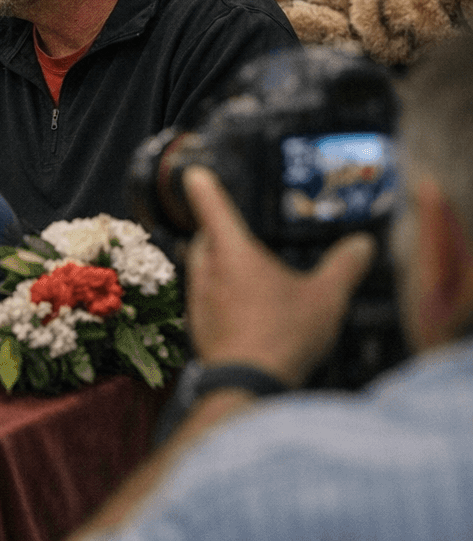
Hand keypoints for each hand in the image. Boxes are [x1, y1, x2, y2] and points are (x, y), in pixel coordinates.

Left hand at [183, 166, 376, 386]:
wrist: (245, 382)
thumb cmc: (283, 333)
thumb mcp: (325, 297)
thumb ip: (343, 267)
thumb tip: (362, 245)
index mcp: (231, 249)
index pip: (211, 204)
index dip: (203, 186)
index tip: (195, 174)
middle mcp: (206, 268)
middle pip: (205, 238)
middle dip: (219, 234)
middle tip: (243, 237)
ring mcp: (197, 297)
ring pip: (203, 269)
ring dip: (221, 268)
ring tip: (253, 279)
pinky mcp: (197, 324)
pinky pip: (207, 300)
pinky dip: (222, 298)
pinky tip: (248, 314)